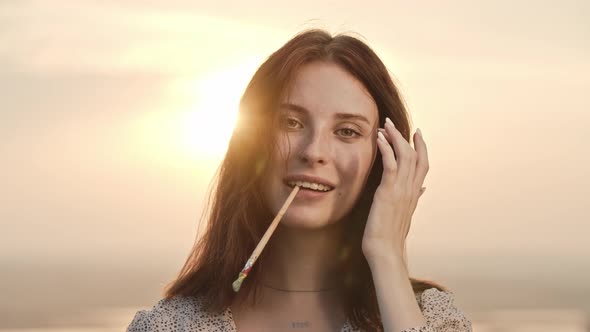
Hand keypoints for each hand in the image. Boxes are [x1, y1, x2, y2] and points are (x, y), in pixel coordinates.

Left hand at [361, 117, 428, 262]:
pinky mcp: (388, 192)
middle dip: (405, 136)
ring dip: (394, 137)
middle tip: (391, 122)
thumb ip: (414, 198)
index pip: (423, 164)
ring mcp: (401, 190)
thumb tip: (422, 189)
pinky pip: (391, 165)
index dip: (422, 147)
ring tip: (385, 125)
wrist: (385, 251)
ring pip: (405, 156)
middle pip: (415, 155)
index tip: (417, 132)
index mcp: (414, 194)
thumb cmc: (390, 236)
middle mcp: (411, 189)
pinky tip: (380, 139)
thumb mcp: (404, 214)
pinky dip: (387, 149)